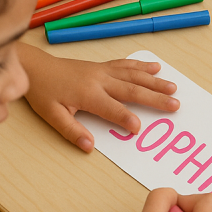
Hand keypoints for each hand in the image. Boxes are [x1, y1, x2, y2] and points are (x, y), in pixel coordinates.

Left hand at [20, 46, 178, 151]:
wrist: (37, 67)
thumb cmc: (43, 92)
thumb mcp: (52, 116)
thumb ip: (72, 131)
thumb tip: (89, 147)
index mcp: (88, 94)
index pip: (112, 109)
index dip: (126, 119)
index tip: (139, 129)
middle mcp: (100, 80)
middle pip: (132, 90)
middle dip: (155, 98)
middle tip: (174, 105)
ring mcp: (103, 71)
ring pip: (134, 76)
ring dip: (155, 82)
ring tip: (173, 88)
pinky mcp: (103, 66)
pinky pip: (126, 64)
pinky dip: (142, 66)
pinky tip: (156, 68)